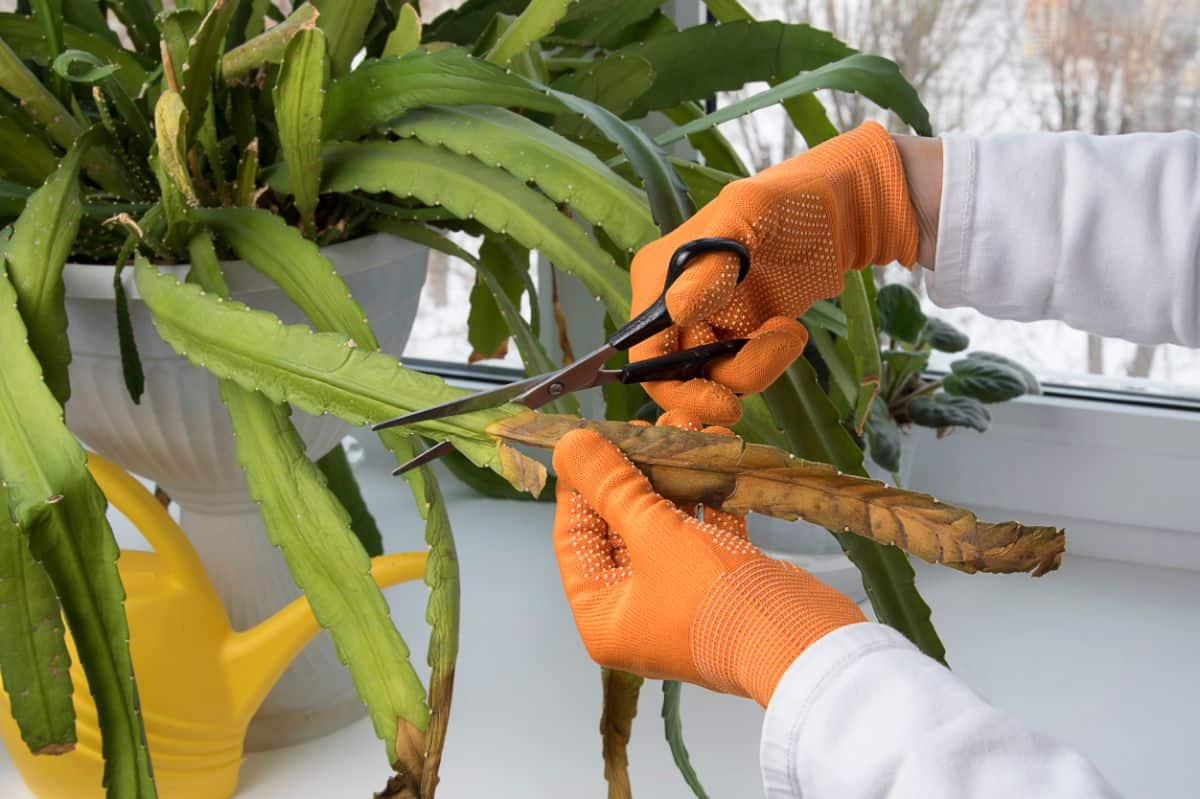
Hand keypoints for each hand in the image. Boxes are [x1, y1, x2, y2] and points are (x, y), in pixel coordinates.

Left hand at [551, 419, 865, 705]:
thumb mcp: (653, 533)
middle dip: (635, 471)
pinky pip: (704, 534)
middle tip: (646, 425)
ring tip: (685, 424)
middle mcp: (635, 612)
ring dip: (674, 476)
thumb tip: (569, 445)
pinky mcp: (721, 587)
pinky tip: (718, 451)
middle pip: (620, 527)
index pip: (573, 537)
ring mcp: (680, 599)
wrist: (800, 643)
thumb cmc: (711, 598)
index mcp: (602, 615)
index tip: (593, 439)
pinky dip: (709, 497)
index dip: (581, 484)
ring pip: (665, 525)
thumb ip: (610, 485)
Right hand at [630, 121, 919, 424]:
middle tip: (743, 402)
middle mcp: (674, 306)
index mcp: (659, 278)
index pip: (645, 349)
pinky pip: (742, 370)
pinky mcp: (742, 335)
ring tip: (789, 332)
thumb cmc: (786, 199)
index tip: (719, 400)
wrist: (837, 212)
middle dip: (716, 385)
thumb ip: (711, 264)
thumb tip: (677, 310)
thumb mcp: (747, 215)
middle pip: (676, 374)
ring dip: (754, 367)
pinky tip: (790, 332)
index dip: (670, 384)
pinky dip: (768, 362)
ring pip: (715, 376)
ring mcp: (710, 323)